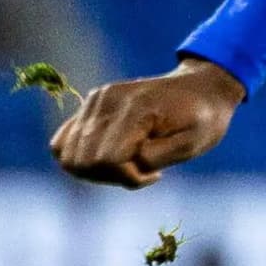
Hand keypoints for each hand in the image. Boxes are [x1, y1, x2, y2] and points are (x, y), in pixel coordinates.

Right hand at [51, 57, 245, 187]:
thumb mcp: (193, 143)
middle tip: (142, 171)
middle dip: (110, 177)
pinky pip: (62, 142)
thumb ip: (157, 156)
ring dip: (96, 170)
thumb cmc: (203, 119)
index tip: (155, 175)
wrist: (201, 88)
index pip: (107, 159)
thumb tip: (124, 163)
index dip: (128, 177)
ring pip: (67, 155)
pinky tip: (113, 157)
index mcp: (136, 109)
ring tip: (129, 163)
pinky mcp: (89, 105)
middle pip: (82, 160)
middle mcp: (107, 101)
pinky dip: (82, 159)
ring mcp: (95, 101)